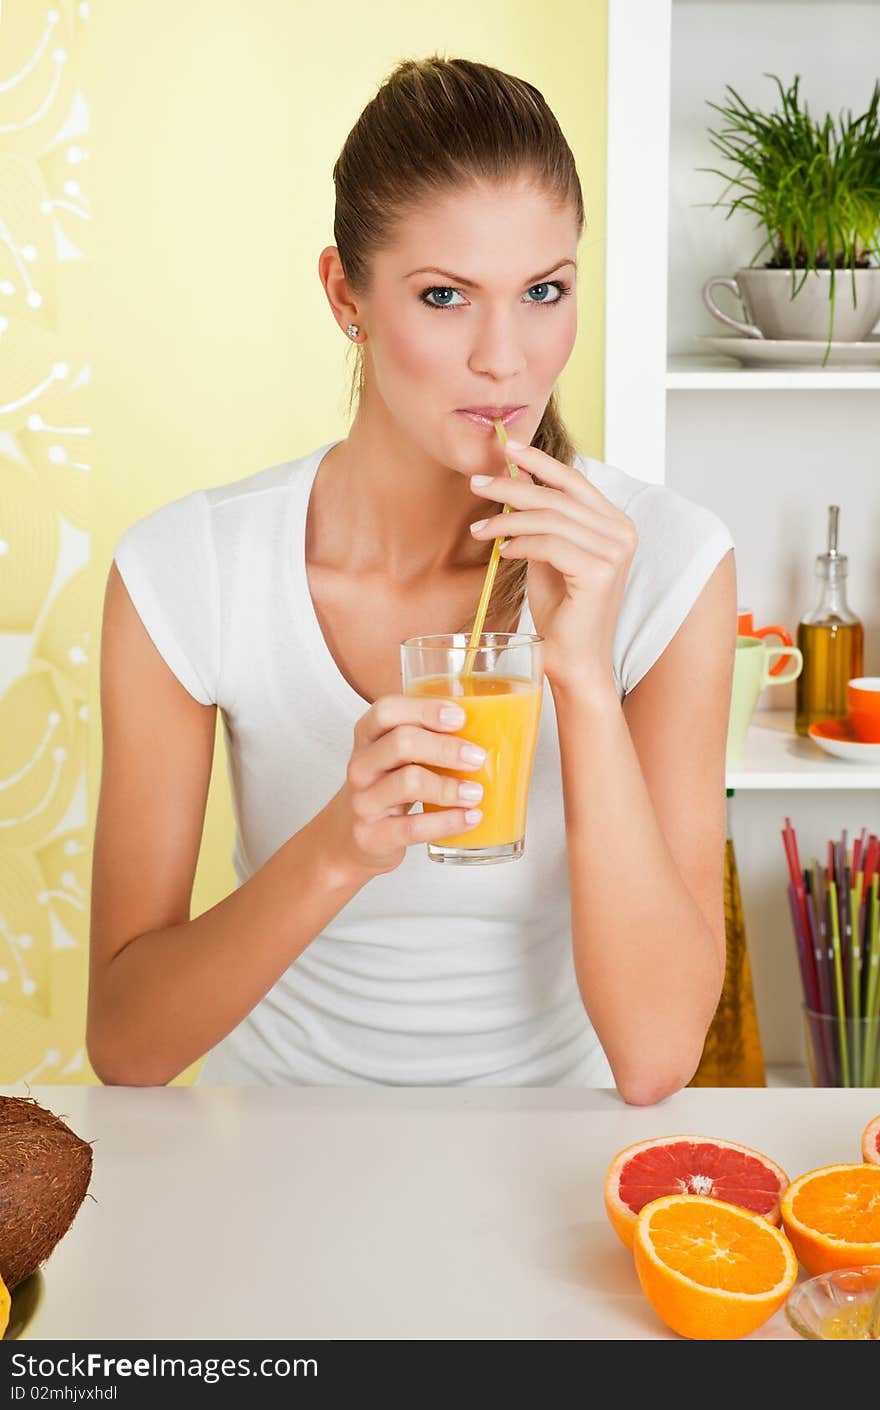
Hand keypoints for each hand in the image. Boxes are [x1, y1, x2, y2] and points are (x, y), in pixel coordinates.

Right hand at [325, 694, 487, 878]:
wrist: (348, 838)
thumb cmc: (384, 788)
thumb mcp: (395, 758)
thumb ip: (426, 739)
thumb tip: (488, 727)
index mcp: (367, 737)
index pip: (387, 710)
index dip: (424, 710)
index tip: (460, 717)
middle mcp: (361, 766)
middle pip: (401, 742)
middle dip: (445, 748)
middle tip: (477, 757)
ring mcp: (364, 801)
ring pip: (408, 783)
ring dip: (450, 787)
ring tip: (476, 792)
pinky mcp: (373, 835)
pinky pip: (414, 827)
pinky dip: (448, 822)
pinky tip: (470, 818)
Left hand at [469, 440, 637, 694]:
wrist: (573, 662)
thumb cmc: (561, 613)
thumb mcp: (548, 555)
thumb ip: (541, 522)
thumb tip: (514, 484)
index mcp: (615, 524)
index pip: (574, 481)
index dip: (539, 462)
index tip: (506, 448)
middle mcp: (622, 533)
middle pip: (557, 495)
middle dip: (511, 486)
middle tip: (476, 483)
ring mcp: (615, 551)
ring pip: (549, 518)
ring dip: (506, 519)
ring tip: (479, 529)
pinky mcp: (599, 571)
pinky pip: (549, 544)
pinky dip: (520, 543)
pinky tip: (503, 551)